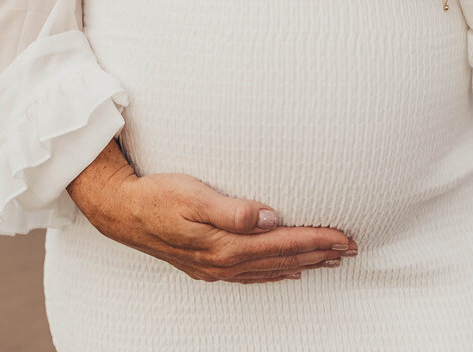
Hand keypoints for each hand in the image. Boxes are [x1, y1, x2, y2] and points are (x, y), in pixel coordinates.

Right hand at [68, 144, 357, 283]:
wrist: (121, 212)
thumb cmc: (158, 197)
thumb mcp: (194, 196)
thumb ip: (234, 210)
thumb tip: (271, 218)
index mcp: (225, 245)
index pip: (284, 243)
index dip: (316, 240)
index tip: (344, 238)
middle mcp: (224, 261)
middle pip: (282, 259)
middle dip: (318, 254)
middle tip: (350, 249)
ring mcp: (215, 267)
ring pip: (269, 269)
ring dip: (301, 264)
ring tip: (328, 260)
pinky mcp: (205, 264)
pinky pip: (250, 275)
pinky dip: (273, 273)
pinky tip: (283, 271)